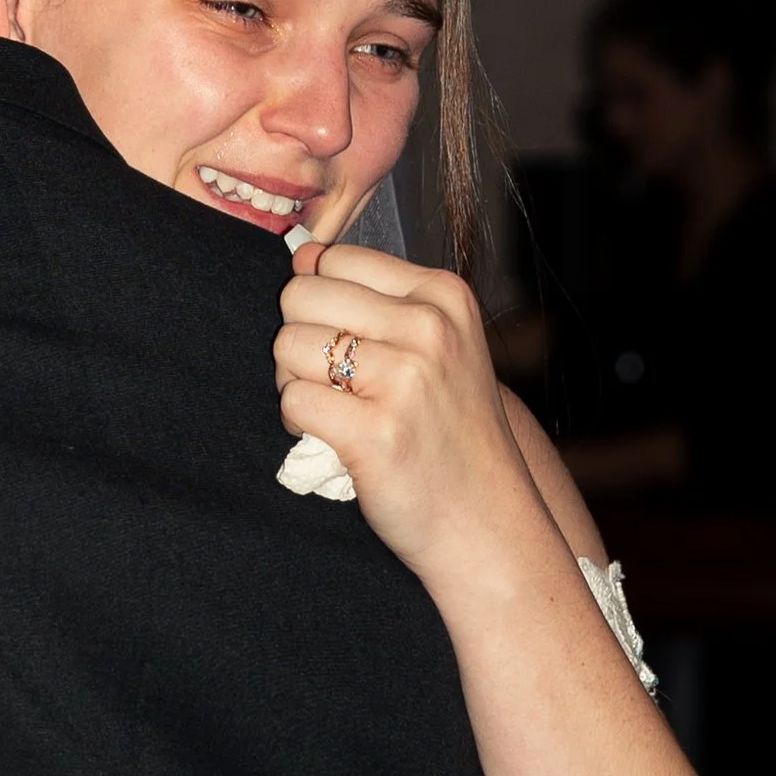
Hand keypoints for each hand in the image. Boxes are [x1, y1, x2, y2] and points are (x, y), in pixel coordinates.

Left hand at [272, 240, 542, 579]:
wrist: (488, 523)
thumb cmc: (449, 434)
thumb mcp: (439, 346)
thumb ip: (374, 297)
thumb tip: (301, 253)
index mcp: (443, 296)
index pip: (333, 258)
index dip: (320, 302)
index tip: (350, 344)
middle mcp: (429, 328)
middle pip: (300, 295)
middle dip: (299, 340)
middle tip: (333, 384)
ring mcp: (406, 379)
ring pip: (288, 346)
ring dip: (294, 384)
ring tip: (336, 412)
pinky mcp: (376, 432)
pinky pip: (292, 401)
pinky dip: (298, 425)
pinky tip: (334, 440)